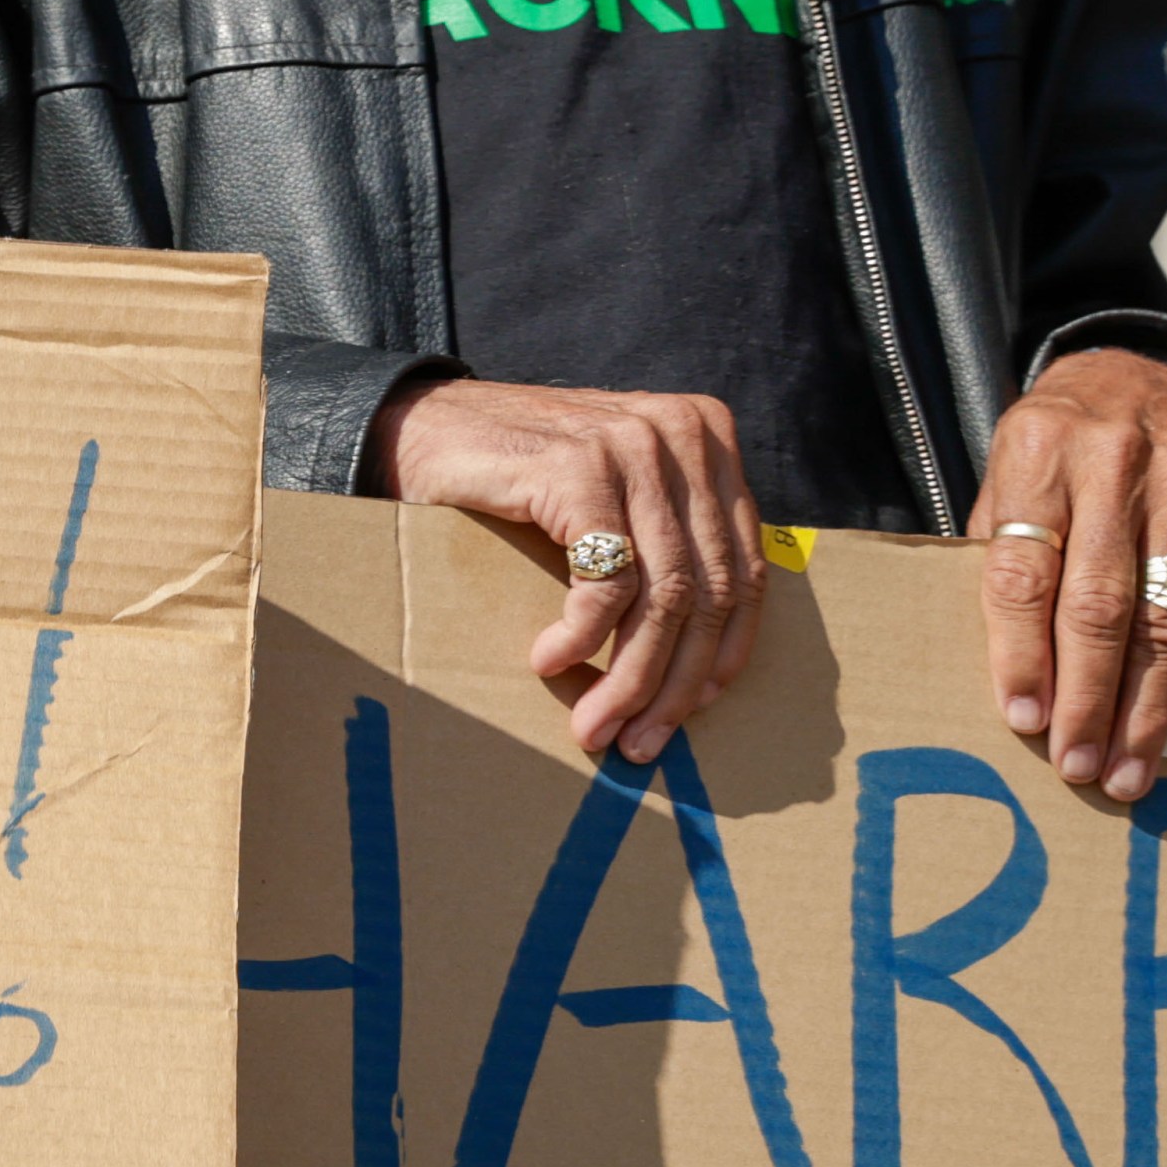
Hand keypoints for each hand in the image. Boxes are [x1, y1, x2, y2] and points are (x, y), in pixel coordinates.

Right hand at [368, 375, 765, 764]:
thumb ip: (666, 539)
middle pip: (708, 589)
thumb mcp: (616, 493)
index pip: (745, 568)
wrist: (421, 427)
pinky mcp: (580, 467)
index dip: (726, 651)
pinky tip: (551, 660)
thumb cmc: (518, 473)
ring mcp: (633, 446)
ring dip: (629, 678)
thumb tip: (700, 664)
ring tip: (594, 723)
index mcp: (707, 436)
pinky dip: (583, 637)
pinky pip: (606, 582)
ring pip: (663, 596)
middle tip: (639, 738)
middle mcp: (682, 433)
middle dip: (674, 682)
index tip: (695, 706)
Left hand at [972, 349, 1166, 804]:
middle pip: (1102, 604)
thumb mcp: (1006, 472)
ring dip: (1150, 705)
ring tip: (1130, 769)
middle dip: (1090, 698)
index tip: (1023, 718)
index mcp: (1039, 457)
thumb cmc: (1054, 444)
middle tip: (1080, 767)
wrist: (1140, 373)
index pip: (1027, 571)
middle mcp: (1115, 469)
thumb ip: (1002, 552)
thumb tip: (1007, 670)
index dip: (1023, 652)